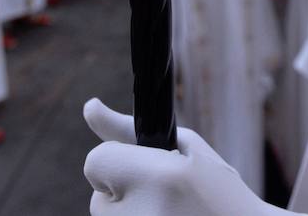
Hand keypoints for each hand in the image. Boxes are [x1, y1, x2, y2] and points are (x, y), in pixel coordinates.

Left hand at [83, 99, 299, 215]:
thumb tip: (89, 106)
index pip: (96, 162)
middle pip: (97, 200)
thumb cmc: (219, 191)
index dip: (117, 162)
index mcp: (158, 180)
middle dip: (122, 195)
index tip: (143, 170)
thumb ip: (129, 130)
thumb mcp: (185, 149)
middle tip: (164, 198)